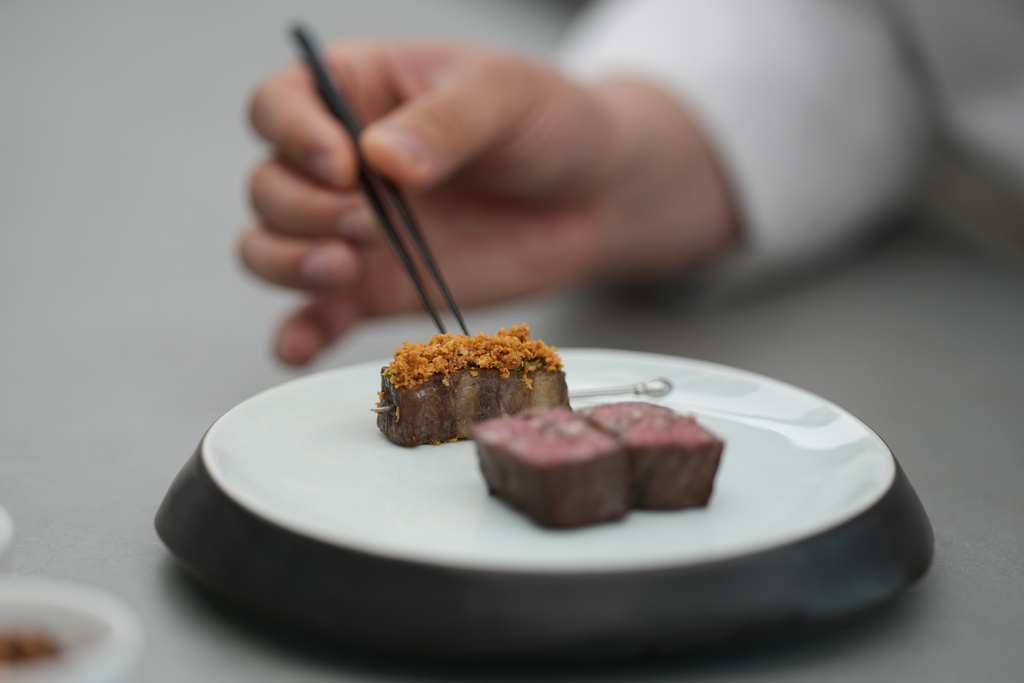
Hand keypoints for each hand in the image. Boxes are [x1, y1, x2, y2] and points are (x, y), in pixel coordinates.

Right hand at [241, 39, 737, 364]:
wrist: (594, 195)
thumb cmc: (548, 124)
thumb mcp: (504, 97)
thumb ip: (444, 123)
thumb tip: (382, 158)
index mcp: (360, 93)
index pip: (281, 104)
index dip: (293, 135)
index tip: (345, 165)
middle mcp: (342, 165)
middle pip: (269, 184)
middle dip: (302, 209)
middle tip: (368, 222)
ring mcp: (355, 230)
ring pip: (271, 246)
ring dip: (288, 262)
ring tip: (346, 267)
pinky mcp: (377, 287)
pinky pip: (317, 314)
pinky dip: (299, 332)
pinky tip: (300, 348)